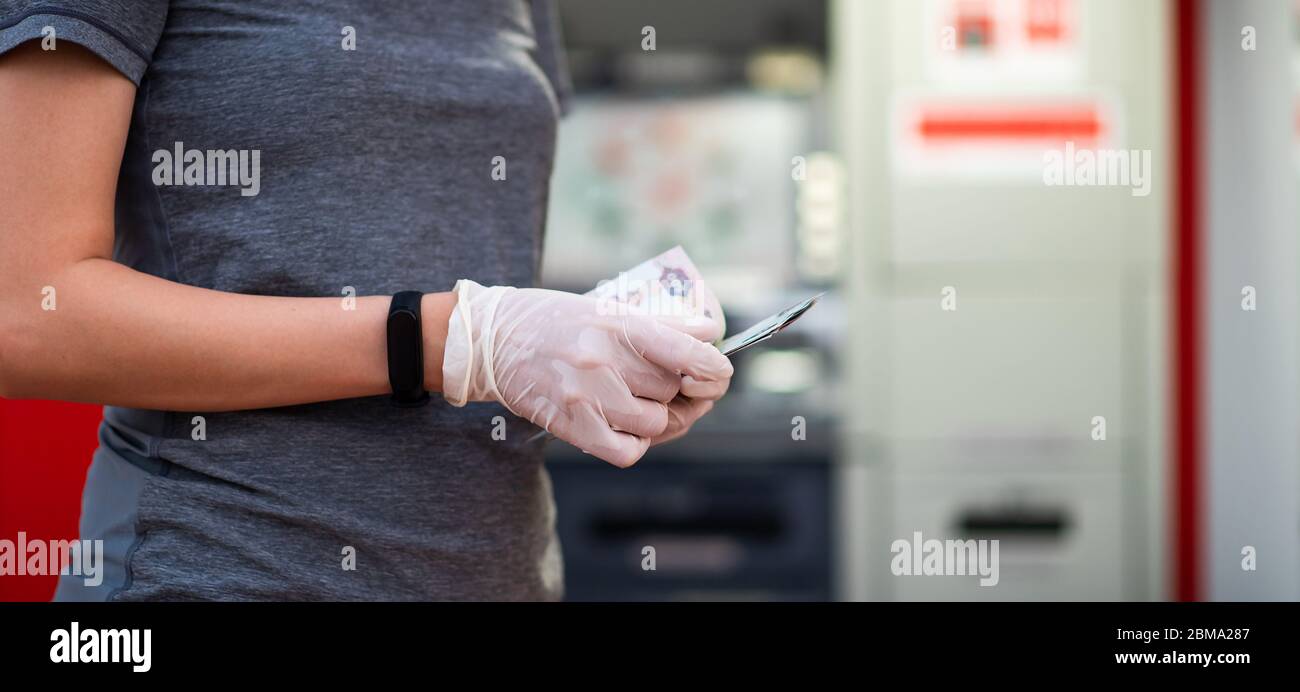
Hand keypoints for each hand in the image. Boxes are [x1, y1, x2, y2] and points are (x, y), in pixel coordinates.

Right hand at [442, 280, 732, 466]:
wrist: (490, 340)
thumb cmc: (552, 319)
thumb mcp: (606, 307)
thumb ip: (661, 324)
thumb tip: (711, 334)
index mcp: (619, 325)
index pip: (691, 355)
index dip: (715, 369)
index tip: (718, 373)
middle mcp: (605, 361)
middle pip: (674, 391)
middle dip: (681, 391)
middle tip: (673, 387)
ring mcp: (588, 396)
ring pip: (656, 422)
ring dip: (658, 417)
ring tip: (643, 403)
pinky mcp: (572, 425)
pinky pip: (627, 451)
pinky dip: (636, 443)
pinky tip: (628, 427)